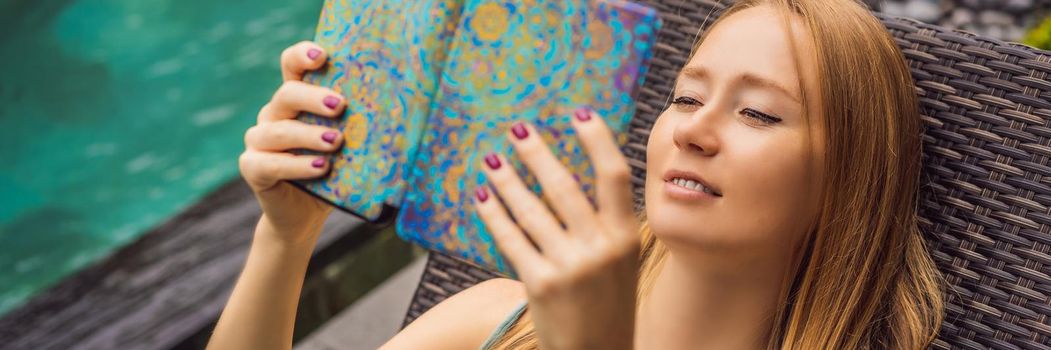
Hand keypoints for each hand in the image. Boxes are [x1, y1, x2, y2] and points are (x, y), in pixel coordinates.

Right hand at [239, 41, 346, 245]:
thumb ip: (361, 127)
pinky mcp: (253, 168)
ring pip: (277, 130)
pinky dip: (297, 165)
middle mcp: (274, 115)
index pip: (292, 66)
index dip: (302, 56)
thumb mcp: (350, 146)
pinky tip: (321, 167)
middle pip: (287, 94)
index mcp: (296, 101)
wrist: (305, 213)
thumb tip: (406, 114)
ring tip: (336, 142)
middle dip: (314, 97)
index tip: (323, 56)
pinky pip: (270, 163)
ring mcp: (259, 140)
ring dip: (308, 134)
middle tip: (341, 106)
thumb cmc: (334, 172)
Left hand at [472, 108, 640, 349]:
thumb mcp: (620, 260)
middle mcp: (601, 248)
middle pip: (564, 187)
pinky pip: (512, 239)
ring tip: (492, 160)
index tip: (579, 113)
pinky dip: (495, 215)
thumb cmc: (607, 302)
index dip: (597, 140)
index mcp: (625, 237)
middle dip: (537, 154)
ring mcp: (571, 267)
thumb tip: (566, 178)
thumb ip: (604, 223)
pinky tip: (483, 197)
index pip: (614, 176)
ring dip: (508, 181)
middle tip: (517, 129)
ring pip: (532, 211)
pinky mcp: (541, 284)